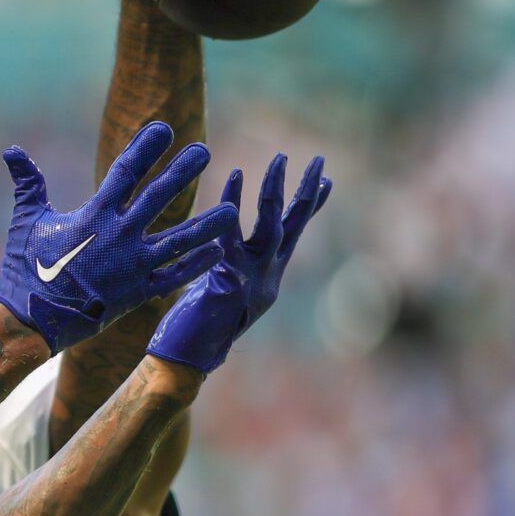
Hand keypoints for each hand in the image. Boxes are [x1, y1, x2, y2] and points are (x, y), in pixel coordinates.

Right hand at [0, 121, 238, 351]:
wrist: (32, 320)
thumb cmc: (26, 269)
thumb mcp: (26, 222)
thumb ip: (27, 184)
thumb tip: (11, 151)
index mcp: (93, 215)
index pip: (125, 172)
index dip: (146, 148)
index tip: (164, 129)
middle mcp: (119, 236)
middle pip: (160, 197)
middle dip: (183, 172)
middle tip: (204, 151)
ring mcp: (133, 266)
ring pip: (180, 240)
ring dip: (208, 223)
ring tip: (233, 209)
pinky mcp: (140, 293)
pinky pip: (176, 276)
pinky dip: (198, 264)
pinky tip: (218, 251)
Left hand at [148, 153, 332, 372]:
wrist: (188, 356)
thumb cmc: (197, 323)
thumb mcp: (223, 288)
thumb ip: (230, 264)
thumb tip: (226, 246)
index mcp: (268, 276)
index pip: (294, 234)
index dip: (311, 207)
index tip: (326, 180)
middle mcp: (268, 275)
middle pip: (295, 226)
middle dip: (307, 192)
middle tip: (319, 159)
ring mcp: (253, 279)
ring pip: (272, 227)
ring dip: (276, 191)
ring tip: (281, 160)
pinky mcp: (230, 282)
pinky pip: (231, 238)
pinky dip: (231, 207)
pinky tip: (234, 177)